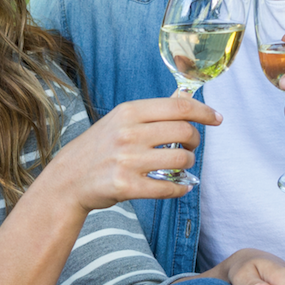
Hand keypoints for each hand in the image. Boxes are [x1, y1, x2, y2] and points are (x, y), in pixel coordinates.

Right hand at [44, 95, 220, 211]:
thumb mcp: (121, 120)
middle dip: (195, 140)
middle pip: (184, 131)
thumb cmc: (99, 147)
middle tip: (191, 146)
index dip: (204, 112)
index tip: (216, 119)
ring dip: (188, 164)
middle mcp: (128, 133)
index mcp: (129, 112)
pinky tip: (182, 186)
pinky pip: (167, 188)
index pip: (179, 107)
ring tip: (181, 165)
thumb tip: (186, 97)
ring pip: (180, 160)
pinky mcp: (126, 186)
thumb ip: (154, 111)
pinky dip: (181, 188)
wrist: (68, 179)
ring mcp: (127, 161)